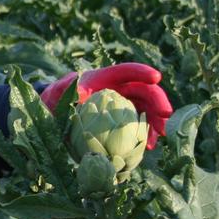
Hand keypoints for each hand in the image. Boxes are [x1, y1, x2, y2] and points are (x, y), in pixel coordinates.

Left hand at [40, 63, 172, 149]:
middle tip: (166, 115)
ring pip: (146, 110)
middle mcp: (118, 90)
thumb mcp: (58, 93)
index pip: (127, 71)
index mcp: (104, 78)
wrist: (53, 115)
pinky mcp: (122, 123)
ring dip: (155, 122)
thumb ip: (67, 90)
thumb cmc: (55, 99)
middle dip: (157, 102)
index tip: (156, 77)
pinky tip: (147, 147)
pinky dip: (144, 135)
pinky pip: (138, 127)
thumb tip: (81, 94)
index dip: (142, 72)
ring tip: (159, 136)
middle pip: (144, 91)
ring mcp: (122, 106)